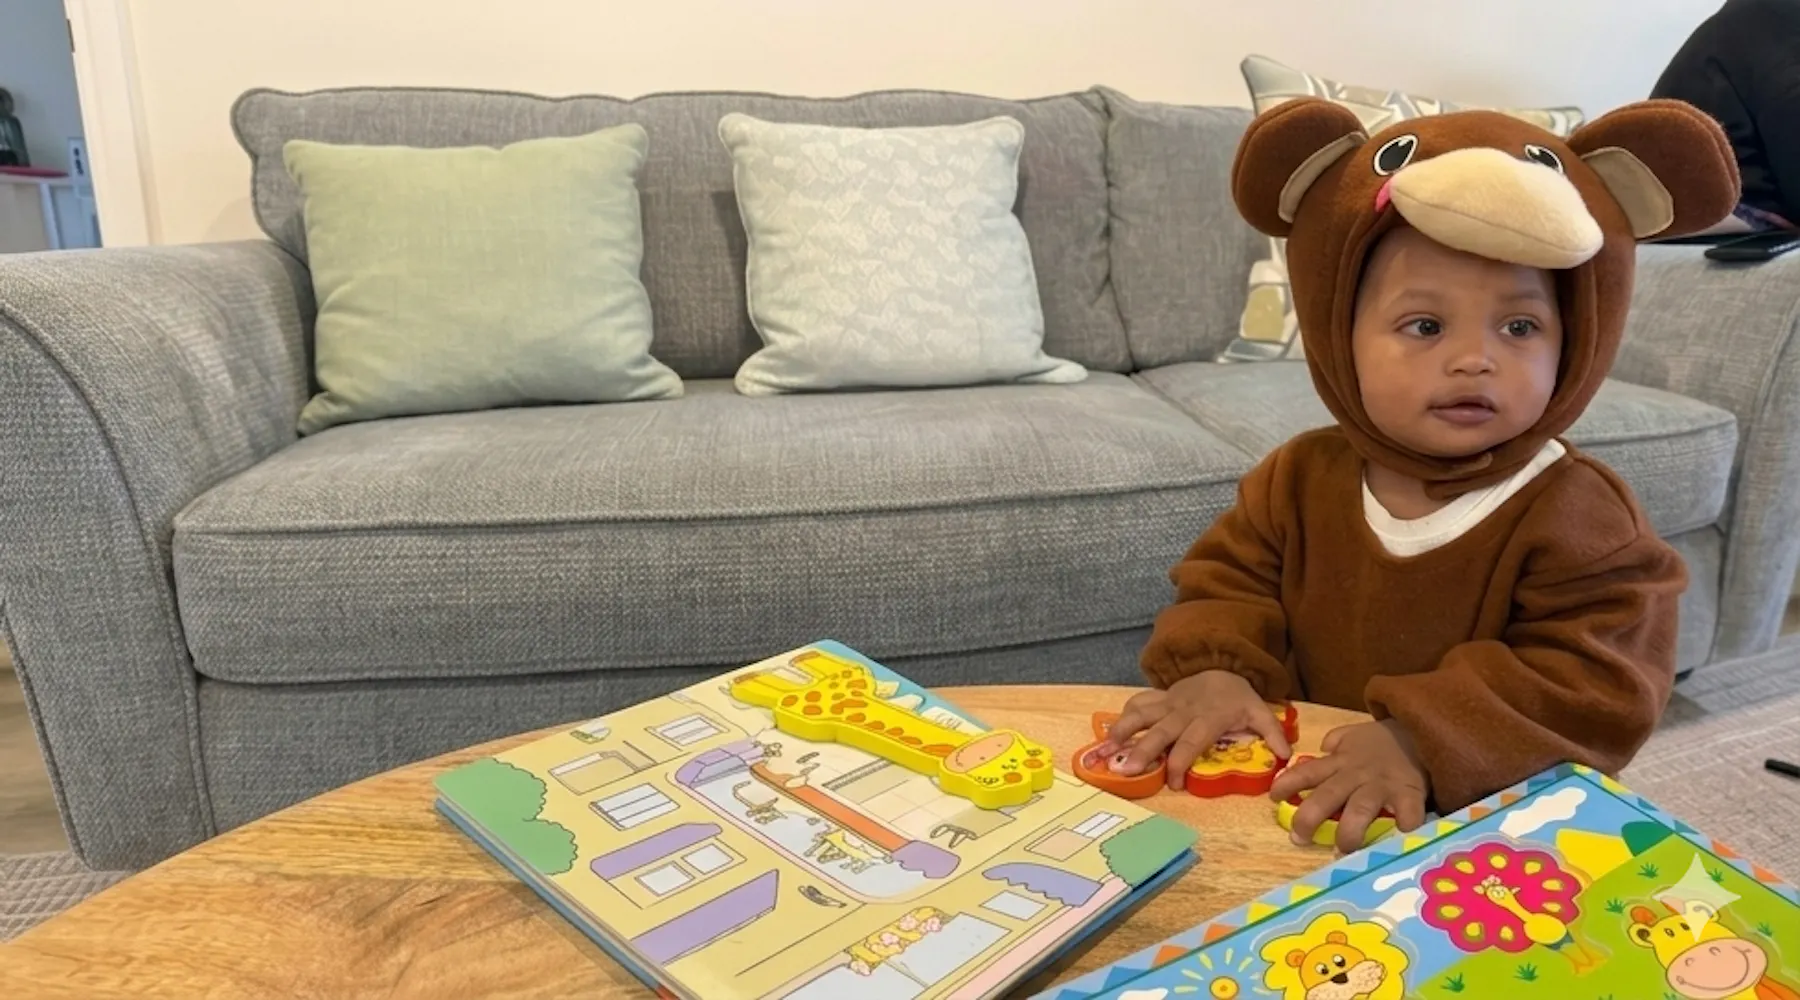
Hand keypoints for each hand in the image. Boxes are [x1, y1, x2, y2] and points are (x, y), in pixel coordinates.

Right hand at [1097, 672, 1293, 789]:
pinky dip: (1123, 714)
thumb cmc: (1238, 696)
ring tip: (1105, 749)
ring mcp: (1168, 702)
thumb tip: (1286, 757)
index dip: (1180, 764)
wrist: (1223, 662)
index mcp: (1208, 718)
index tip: (1172, 784)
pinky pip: (1139, 702)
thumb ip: (1272, 733)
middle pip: (1160, 732)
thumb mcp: (1260, 712)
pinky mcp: (1159, 697)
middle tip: (1126, 770)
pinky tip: (1108, 731)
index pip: (1191, 743)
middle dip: (1142, 751)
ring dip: (1123, 731)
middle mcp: (1183, 711)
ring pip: (1142, 715)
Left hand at [1269, 720, 1428, 853]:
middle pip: (1328, 795)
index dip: (1289, 783)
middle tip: (1298, 839)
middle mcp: (1356, 774)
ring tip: (1341, 851)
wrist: (1419, 732)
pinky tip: (1396, 844)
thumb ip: (1334, 743)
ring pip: (1360, 809)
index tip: (1274, 798)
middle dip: (1310, 818)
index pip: (1308, 772)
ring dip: (1349, 831)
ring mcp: (1382, 785)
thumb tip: (1320, 749)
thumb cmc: (1382, 742)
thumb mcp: (1353, 737)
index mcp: (1340, 762)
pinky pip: (1407, 814)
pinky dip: (1403, 830)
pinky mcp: (1409, 793)